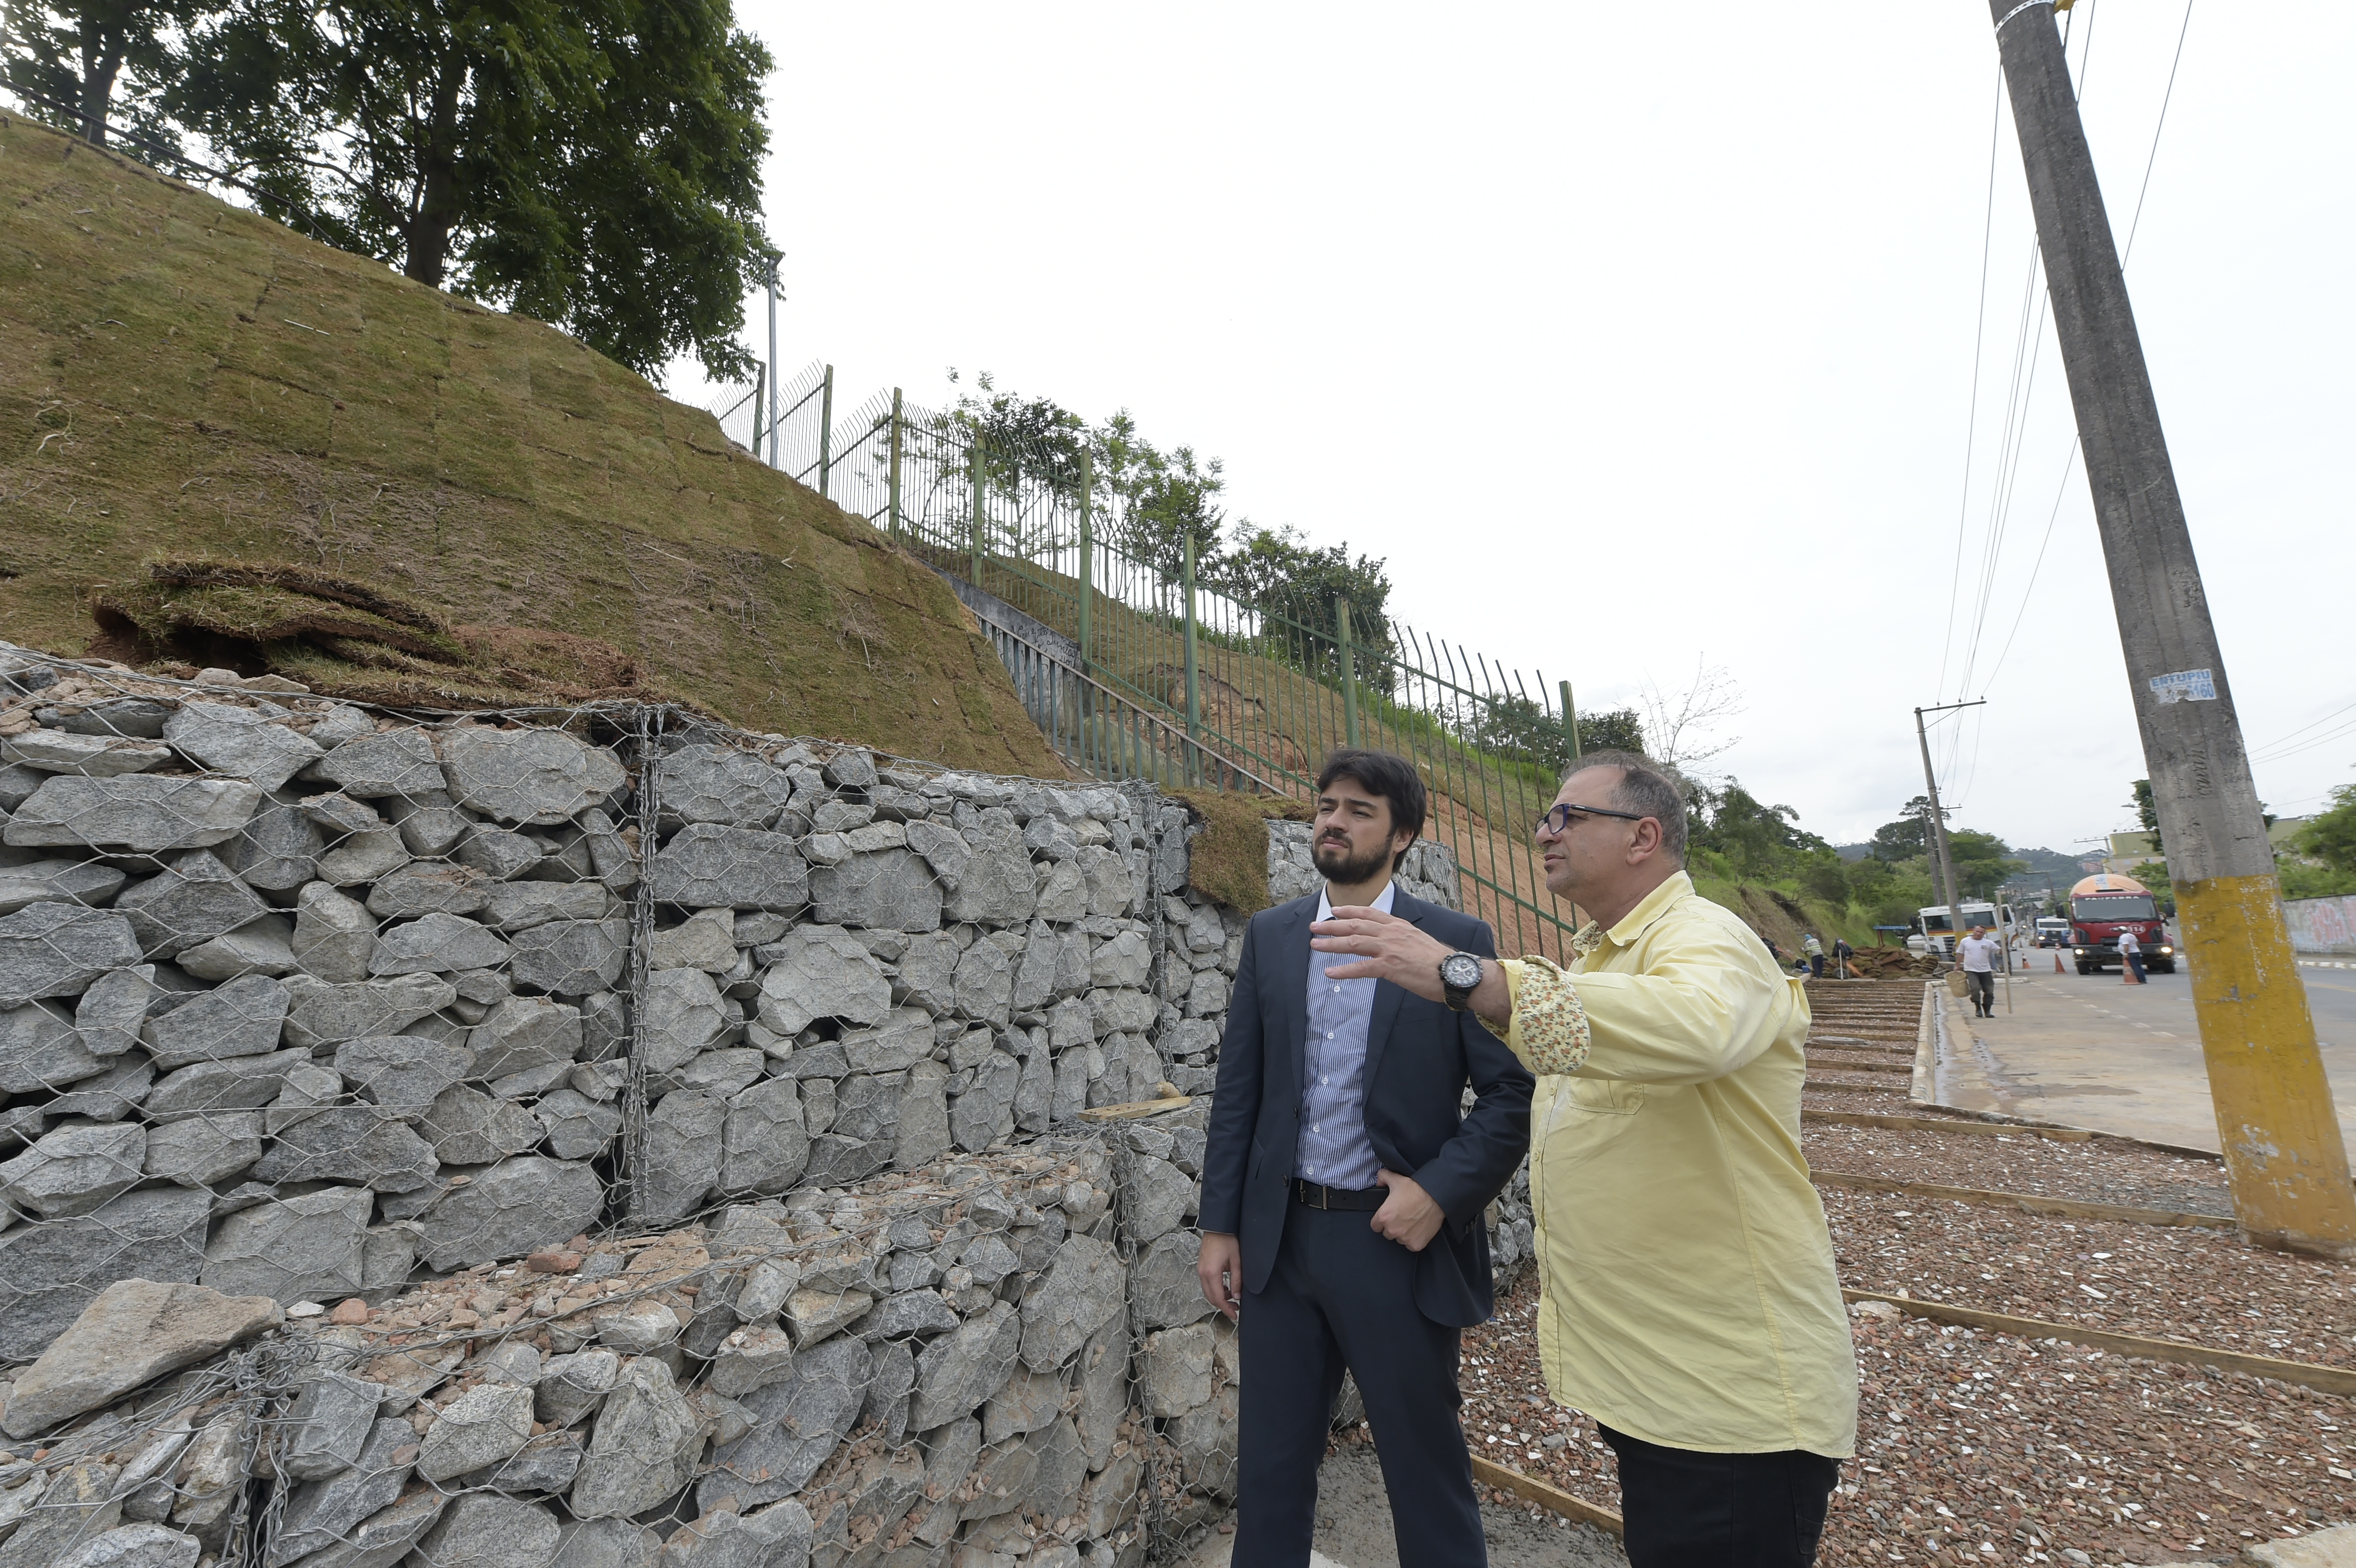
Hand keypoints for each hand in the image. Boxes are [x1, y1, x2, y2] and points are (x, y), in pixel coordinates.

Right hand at [1196, 1231, 1241, 1320]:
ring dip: (1219, 1298)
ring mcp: (1200, 1270)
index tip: (1234, 1315)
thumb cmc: (1227, 1240)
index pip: (1218, 1298)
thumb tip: (1237, 1296)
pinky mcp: (1201, 1267)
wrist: (1218, 1227)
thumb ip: (1237, 1280)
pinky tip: (1225, 1288)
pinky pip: (1207, 1284)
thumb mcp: (1236, 1261)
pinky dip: (1215, 1290)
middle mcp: (1202, 1273)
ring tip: (1232, 1298)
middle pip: (1211, 1297)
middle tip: (1235, 1309)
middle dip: (1223, 1306)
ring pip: (1208, 1291)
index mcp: (1211, 1273)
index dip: (1226, 1309)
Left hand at [1314, 907, 1513, 1024]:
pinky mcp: (1390, 967)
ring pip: (1353, 942)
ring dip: (1331, 944)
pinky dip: (1343, 970)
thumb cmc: (1438, 961)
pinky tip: (1329, 973)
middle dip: (1332, 925)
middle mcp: (1391, 933)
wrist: (1453, 972)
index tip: (1335, 910)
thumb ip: (1401, 937)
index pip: (1369, 912)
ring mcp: (1390, 948)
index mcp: (1399, 925)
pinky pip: (1361, 968)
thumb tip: (1390, 942)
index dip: (1350, 911)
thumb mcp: (1418, 940)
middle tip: (1314, 926)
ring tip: (1314, 945)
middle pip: (1355, 925)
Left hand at [1371, 1171, 1444, 1251]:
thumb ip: (1382, 1178)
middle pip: (1387, 1233)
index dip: (1381, 1221)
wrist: (1436, 1197)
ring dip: (1403, 1233)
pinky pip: (1410, 1245)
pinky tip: (1417, 1228)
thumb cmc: (1417, 1190)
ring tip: (1411, 1221)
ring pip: (1399, 1239)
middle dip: (1392, 1227)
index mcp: (1384, 1216)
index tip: (1388, 1217)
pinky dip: (1414, 1239)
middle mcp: (1392, 1229)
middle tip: (1402, 1217)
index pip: (1375, 1226)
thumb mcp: (1396, 1179)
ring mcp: (1404, 1238)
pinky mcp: (1416, 1244)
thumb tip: (1378, 1181)